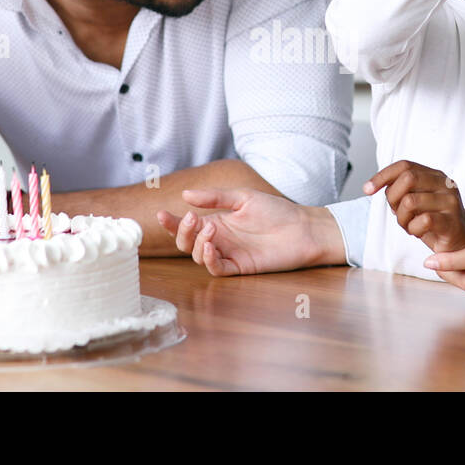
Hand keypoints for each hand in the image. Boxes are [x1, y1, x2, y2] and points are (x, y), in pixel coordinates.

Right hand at [157, 189, 344, 275]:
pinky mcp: (241, 267)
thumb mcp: (243, 197)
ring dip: (198, 243)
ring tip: (210, 227)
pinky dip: (210, 259)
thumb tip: (185, 194)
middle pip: (188, 243)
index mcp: (218, 222)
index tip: (161, 215)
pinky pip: (217, 269)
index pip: (188, 226)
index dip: (172, 223)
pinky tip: (212, 246)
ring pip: (200, 256)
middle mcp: (220, 240)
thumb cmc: (277, 211)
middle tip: (191, 219)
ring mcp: (229, 254)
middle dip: (182, 233)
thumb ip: (215, 197)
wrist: (303, 228)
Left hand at [364, 161, 464, 253]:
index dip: (382, 175)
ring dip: (401, 218)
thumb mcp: (415, 203)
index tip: (367, 189)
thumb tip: (373, 186)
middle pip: (407, 178)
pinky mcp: (452, 222)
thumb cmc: (435, 224)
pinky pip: (422, 220)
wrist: (462, 245)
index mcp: (435, 176)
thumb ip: (400, 191)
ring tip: (408, 226)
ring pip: (410, 201)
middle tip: (397, 213)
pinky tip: (418, 233)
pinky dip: (412, 229)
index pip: (404, 165)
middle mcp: (445, 184)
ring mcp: (450, 202)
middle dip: (393, 198)